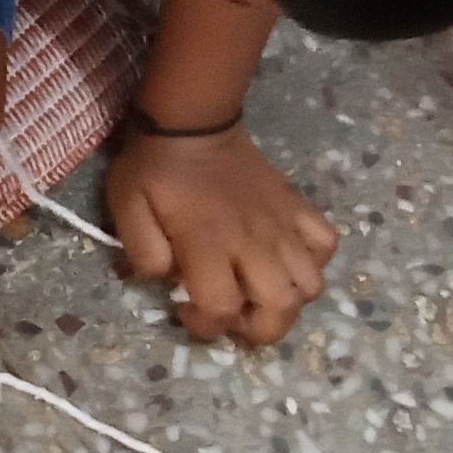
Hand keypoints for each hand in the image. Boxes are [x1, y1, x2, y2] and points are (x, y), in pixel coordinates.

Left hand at [104, 124, 337, 344]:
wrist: (191, 123)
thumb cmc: (155, 169)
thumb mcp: (127, 210)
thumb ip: (144, 255)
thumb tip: (170, 281)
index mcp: (208, 244)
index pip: (221, 308)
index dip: (204, 325)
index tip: (186, 307)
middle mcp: (253, 242)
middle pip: (280, 308)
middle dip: (257, 329)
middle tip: (232, 314)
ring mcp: (282, 225)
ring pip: (311, 284)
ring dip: (288, 301)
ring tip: (260, 291)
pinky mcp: (297, 206)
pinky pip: (325, 243)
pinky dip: (312, 261)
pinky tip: (285, 259)